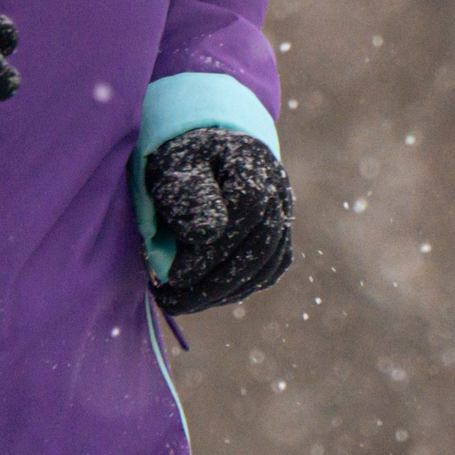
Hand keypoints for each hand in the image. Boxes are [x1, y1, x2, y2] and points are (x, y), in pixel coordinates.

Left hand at [145, 128, 293, 315]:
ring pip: (265, 266)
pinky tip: (205, 296)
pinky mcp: (280, 237)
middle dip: (212, 283)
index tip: (174, 275)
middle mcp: (277, 190)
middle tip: (171, 302)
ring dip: (223, 292)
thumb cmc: (183, 160)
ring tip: (181, 303)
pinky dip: (238, 289)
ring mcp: (283, 215)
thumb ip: (188, 192)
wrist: (205, 151)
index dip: (211, 249)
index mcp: (251, 162)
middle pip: (258, 246)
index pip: (244, 212)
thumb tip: (206, 235)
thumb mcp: (174, 164)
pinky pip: (267, 271)